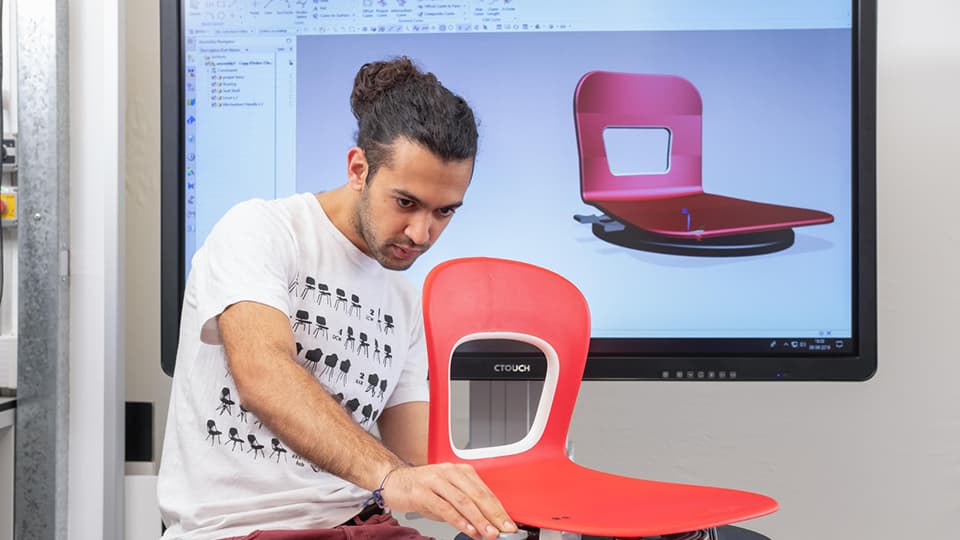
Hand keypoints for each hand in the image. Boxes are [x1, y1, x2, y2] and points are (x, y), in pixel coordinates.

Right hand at [380, 463, 516, 539]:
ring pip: (463, 501)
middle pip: (477, 495)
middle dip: (493, 515)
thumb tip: (484, 525)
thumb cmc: (422, 488)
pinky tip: (468, 529)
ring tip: (488, 533)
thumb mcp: (447, 494)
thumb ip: (465, 507)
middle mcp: (450, 473)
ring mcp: (436, 481)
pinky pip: (444, 507)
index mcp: (461, 471)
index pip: (485, 492)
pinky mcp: (422, 492)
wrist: (394, 480)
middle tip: (504, 530)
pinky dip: (458, 520)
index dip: (499, 509)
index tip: (508, 524)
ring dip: (478, 519)